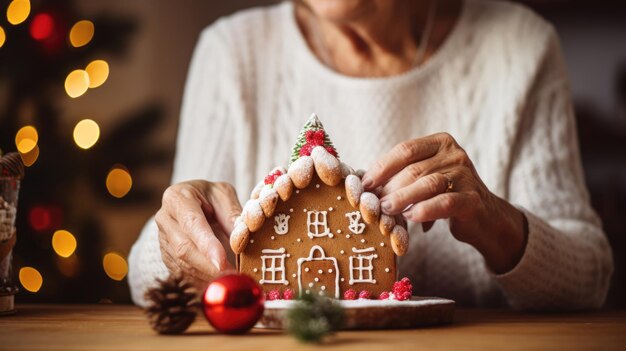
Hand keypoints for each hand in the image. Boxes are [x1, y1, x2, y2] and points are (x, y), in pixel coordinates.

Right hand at [155, 180, 241, 286]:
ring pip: (181, 265)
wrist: (193, 202)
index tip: (221, 261)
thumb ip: (231, 214)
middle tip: (231, 277)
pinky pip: (182, 275)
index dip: (206, 244)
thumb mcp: (224, 195)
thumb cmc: (211, 197)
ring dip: (206, 277)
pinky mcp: (166, 257)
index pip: (191, 223)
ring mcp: (163, 240)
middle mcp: (165, 219)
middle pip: (183, 248)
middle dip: (208, 266)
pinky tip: (218, 285)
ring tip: (229, 282)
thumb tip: (240, 238)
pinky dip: (201, 282)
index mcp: (177, 198)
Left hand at [362, 133, 526, 273]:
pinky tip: (411, 218)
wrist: (483, 217)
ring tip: (386, 209)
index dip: (382, 166)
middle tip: (372, 202)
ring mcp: (467, 175)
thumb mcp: (424, 179)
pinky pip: (445, 202)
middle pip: (414, 168)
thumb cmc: (444, 196)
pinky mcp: (474, 199)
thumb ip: (401, 176)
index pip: (405, 150)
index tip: (364, 184)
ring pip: (428, 184)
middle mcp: (455, 154)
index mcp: (440, 142)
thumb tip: (365, 185)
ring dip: (403, 198)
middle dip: (389, 186)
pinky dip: (425, 210)